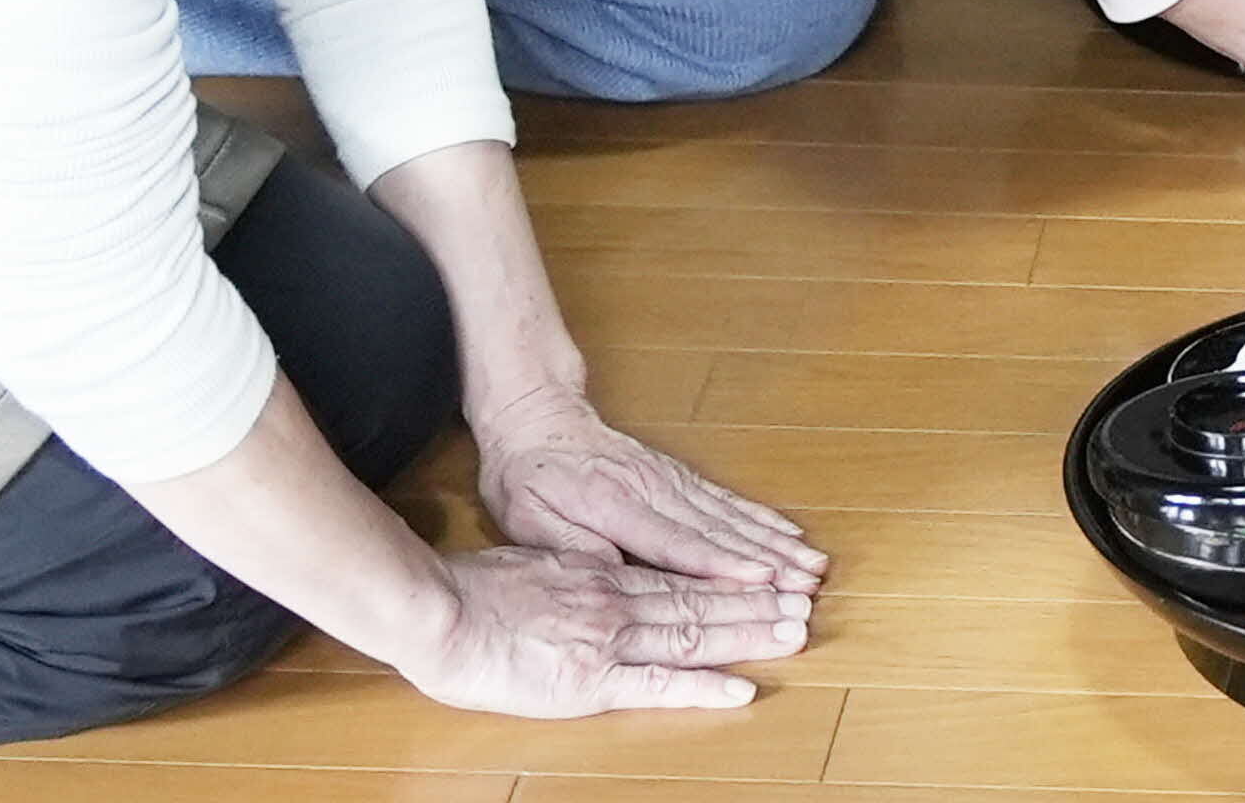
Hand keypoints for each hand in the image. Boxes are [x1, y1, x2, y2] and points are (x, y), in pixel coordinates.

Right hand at [391, 539, 812, 717]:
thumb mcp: (536, 556)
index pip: (680, 574)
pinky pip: (658, 684)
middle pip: (701, 601)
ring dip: (748, 634)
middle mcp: (617, 600)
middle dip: (758, 604)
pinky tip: (739, 689)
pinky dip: (704, 686)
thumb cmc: (472, 590)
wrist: (438, 611)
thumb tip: (600, 563)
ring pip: (694, 633)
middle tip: (806, 605)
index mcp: (602, 573)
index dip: (730, 578)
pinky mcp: (591, 680)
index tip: (770, 577)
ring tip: (794, 633)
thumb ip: (576, 565)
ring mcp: (609, 639)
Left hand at [475, 384, 826, 587]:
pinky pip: (727, 499)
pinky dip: (762, 518)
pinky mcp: (679, 476)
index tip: (761, 580)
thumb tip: (617, 581)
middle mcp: (654, 490)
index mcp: (615, 506)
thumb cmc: (528, 477)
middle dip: (769, 558)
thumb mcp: (530, 522)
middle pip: (719, 530)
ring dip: (776, 541)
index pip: (676, 542)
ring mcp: (672, 480)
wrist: (539, 418)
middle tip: (808, 583)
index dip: (720, 563)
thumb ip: (574, 552)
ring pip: (732, 515)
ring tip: (812, 563)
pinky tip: (787, 533)